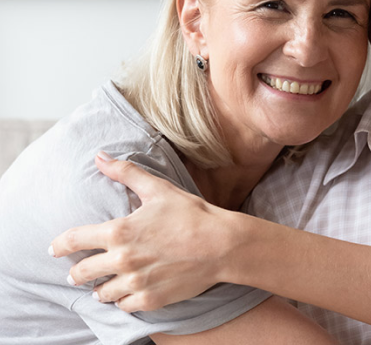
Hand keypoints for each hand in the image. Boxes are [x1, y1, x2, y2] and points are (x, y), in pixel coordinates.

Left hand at [49, 153, 235, 311]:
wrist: (223, 245)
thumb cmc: (192, 214)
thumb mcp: (159, 189)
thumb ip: (126, 173)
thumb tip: (100, 157)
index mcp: (118, 232)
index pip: (72, 241)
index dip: (59, 246)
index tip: (54, 250)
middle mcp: (122, 260)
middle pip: (81, 274)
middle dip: (76, 273)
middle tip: (77, 274)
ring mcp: (136, 283)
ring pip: (101, 293)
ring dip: (100, 289)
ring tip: (103, 286)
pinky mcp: (150, 299)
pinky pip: (124, 306)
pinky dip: (123, 301)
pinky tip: (127, 294)